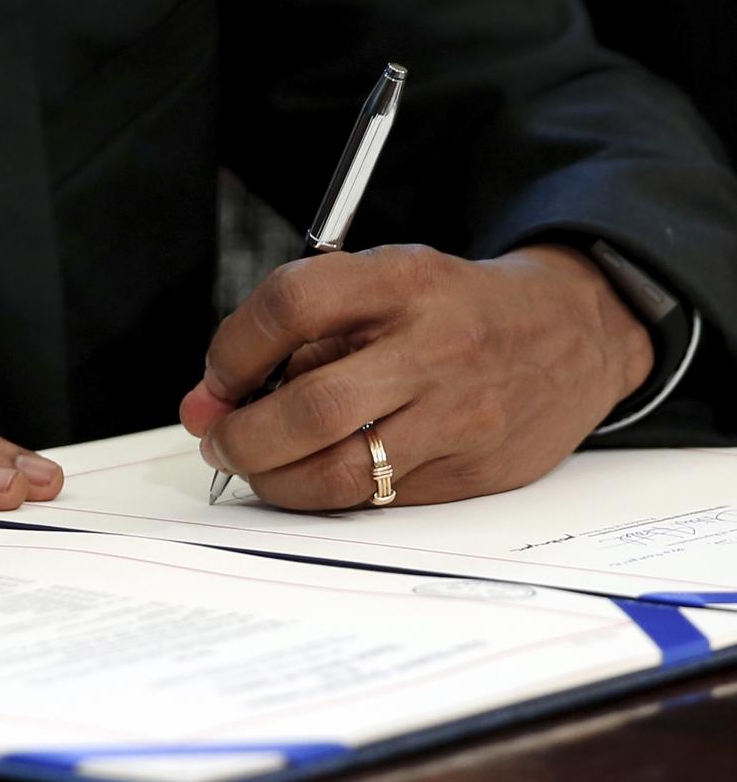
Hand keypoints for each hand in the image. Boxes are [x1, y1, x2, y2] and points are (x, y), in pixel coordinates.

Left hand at [180, 244, 653, 508]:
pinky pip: (377, 499)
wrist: (575, 331)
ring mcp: (459, 416)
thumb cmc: (452, 309)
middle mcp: (434, 348)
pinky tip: (313, 476)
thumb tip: (207, 401)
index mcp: (402, 282)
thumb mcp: (382, 285)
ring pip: (339, 473)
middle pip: (310, 408)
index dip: (233, 351)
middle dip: (242, 436)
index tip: (216, 380)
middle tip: (219, 441)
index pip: (292, 306)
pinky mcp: (474, 471)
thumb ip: (293, 333)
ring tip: (258, 466)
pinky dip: (325, 494)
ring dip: (273, 480)